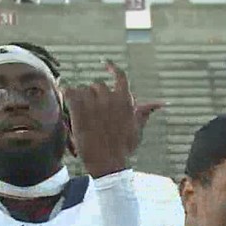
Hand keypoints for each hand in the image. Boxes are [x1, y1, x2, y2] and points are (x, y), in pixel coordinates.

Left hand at [64, 59, 142, 177]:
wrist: (108, 162)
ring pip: (82, 90)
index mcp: (125, 100)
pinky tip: (65, 98)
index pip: (119, 76)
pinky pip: (69, 92)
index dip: (111, 67)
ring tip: (81, 114)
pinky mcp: (79, 109)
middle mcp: (110, 98)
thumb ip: (145, 112)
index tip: (105, 63)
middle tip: (91, 112)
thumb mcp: (137, 129)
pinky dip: (66, 94)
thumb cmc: (124, 148)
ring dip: (80, 99)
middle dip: (93, 96)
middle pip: (97, 85)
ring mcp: (94, 103)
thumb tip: (161, 104)